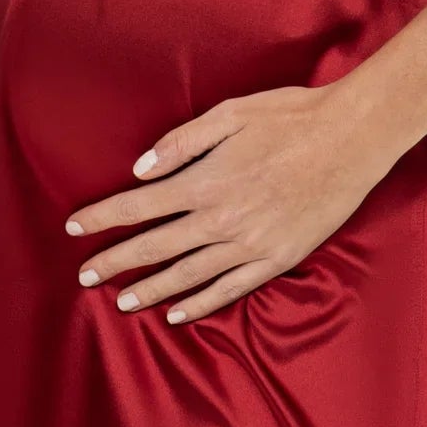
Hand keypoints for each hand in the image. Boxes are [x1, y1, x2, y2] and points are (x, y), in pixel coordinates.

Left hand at [64, 82, 397, 325]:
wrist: (352, 139)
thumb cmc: (291, 117)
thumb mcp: (231, 113)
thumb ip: (182, 142)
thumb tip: (140, 169)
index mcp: (205, 181)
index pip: (138, 206)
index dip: (103, 218)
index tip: (74, 227)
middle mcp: (221, 219)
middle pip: (155, 247)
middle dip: (115, 262)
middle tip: (84, 276)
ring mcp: (249, 244)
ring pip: (187, 275)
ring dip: (149, 289)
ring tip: (121, 301)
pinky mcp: (276, 258)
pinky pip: (229, 289)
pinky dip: (199, 304)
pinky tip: (177, 314)